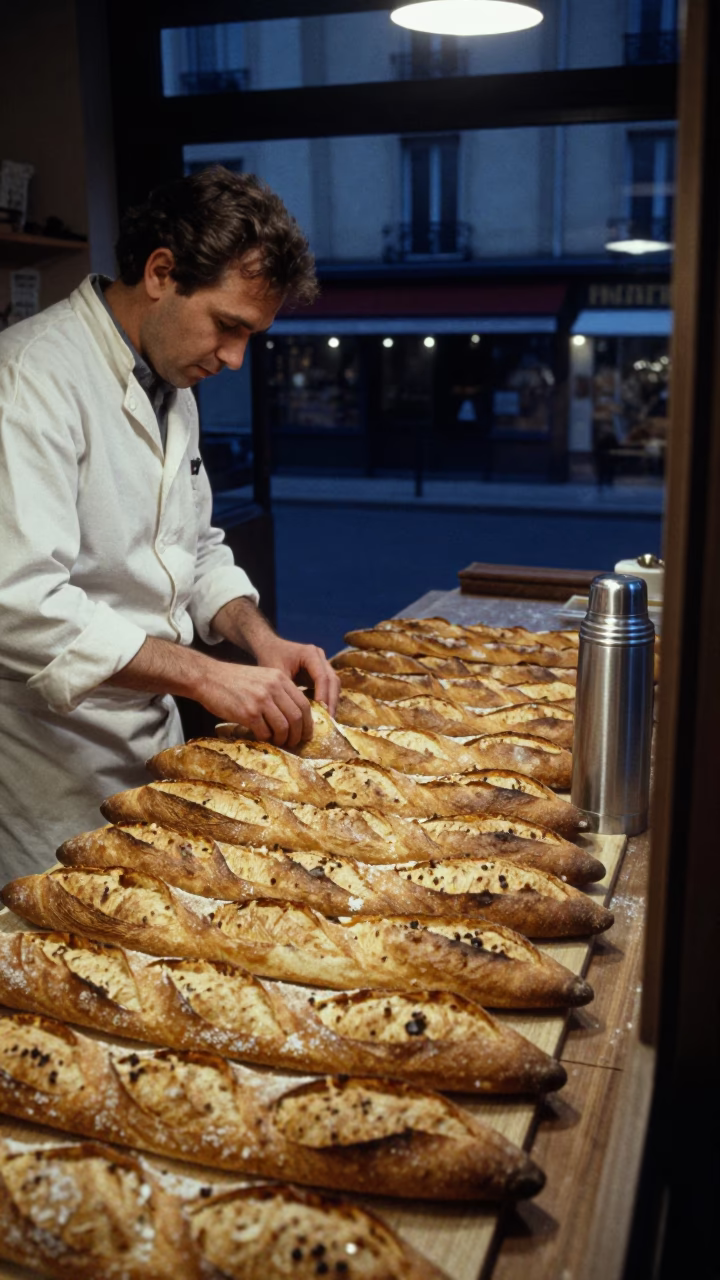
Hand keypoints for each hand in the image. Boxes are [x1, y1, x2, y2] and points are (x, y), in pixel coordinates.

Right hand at [197, 660, 314, 748]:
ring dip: (284, 739)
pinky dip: (267, 739)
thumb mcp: (262, 677)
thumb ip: (278, 691)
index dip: (308, 722)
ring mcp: (261, 700)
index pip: (304, 703)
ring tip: (279, 742)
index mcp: (279, 678)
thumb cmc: (234, 680)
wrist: (208, 678)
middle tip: (294, 742)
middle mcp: (273, 687)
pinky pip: (265, 732)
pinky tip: (263, 738)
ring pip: (284, 727)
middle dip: (298, 734)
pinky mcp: (248, 713)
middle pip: (297, 717)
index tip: (306, 733)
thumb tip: (294, 716)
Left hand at [252, 635, 340, 717]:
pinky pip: (328, 687)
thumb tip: (297, 712)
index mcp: (310, 654)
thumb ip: (287, 690)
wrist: (269, 648)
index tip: (321, 711)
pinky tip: (321, 713)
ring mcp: (322, 664)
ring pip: (334, 684)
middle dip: (331, 700)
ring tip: (327, 719)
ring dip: (331, 701)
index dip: (323, 694)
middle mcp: (320, 657)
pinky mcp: (321, 672)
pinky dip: (326, 699)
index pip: (321, 676)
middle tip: (329, 719)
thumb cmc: (270, 658)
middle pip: (333, 680)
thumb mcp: (276, 673)